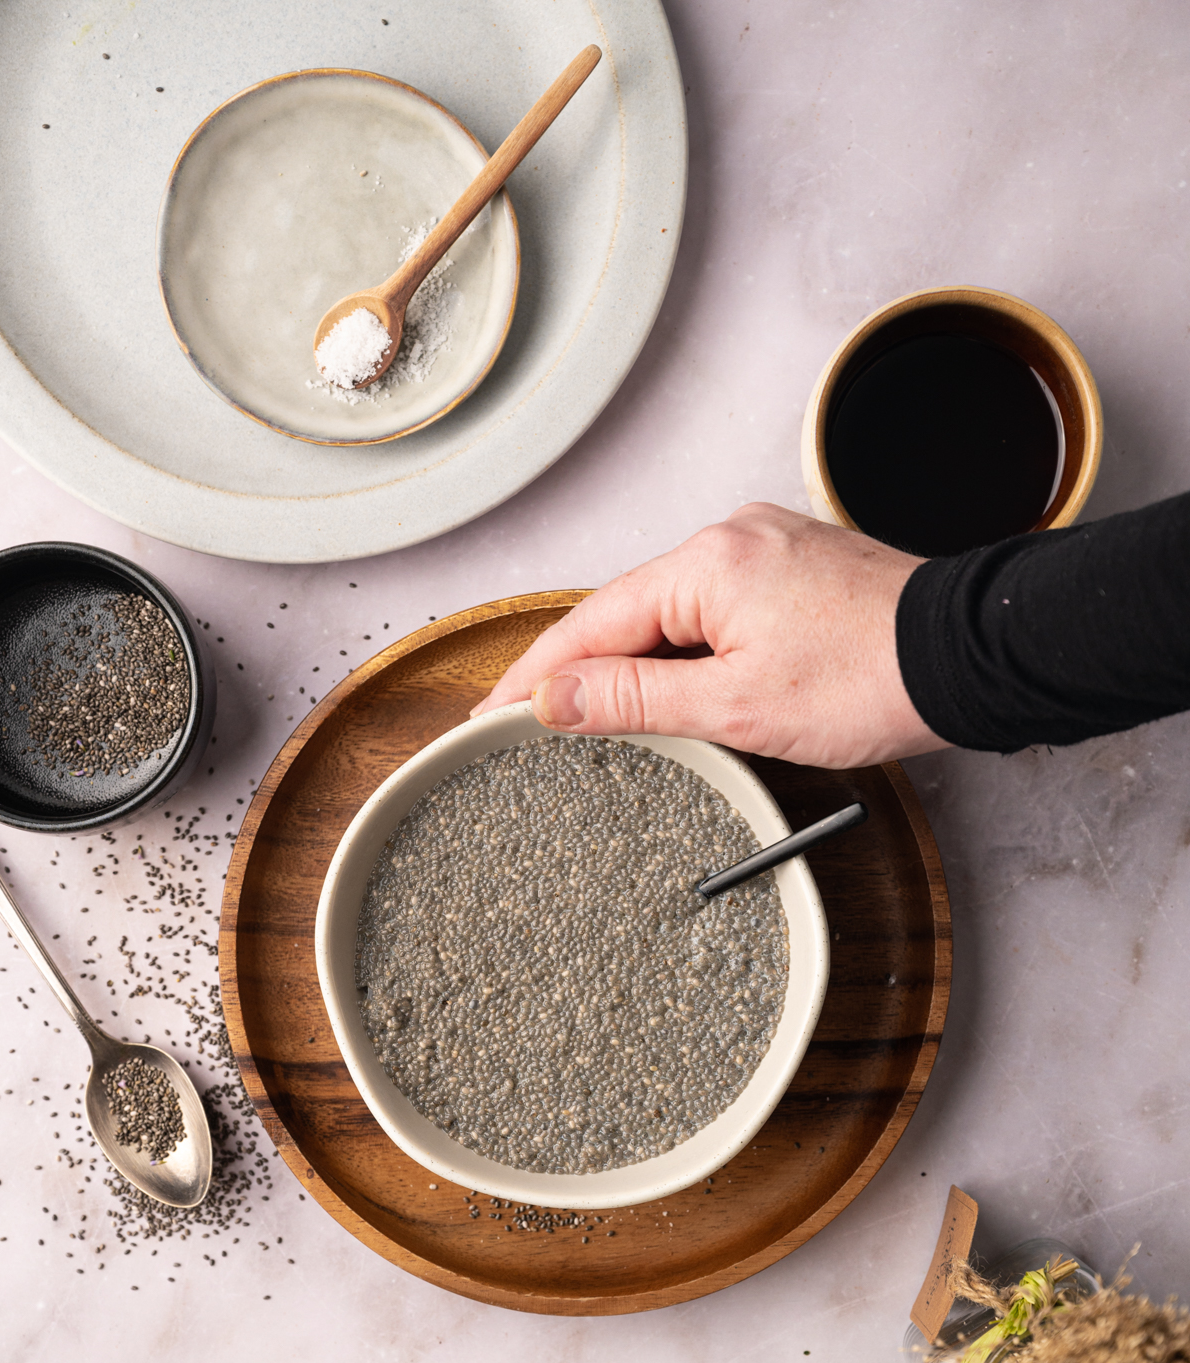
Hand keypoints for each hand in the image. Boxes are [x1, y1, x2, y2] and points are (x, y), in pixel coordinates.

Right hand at [473, 503, 948, 767]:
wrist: (971, 659)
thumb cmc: (872, 680)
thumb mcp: (737, 706)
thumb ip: (636, 699)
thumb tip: (555, 697)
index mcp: (707, 564)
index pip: (591, 622)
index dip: (537, 674)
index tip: (492, 712)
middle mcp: (733, 539)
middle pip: (629, 611)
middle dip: (581, 667)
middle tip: (530, 721)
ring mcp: (769, 550)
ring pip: (674, 611)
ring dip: (635, 660)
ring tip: (596, 716)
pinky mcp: (798, 570)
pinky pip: (717, 607)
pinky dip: (685, 647)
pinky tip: (679, 685)